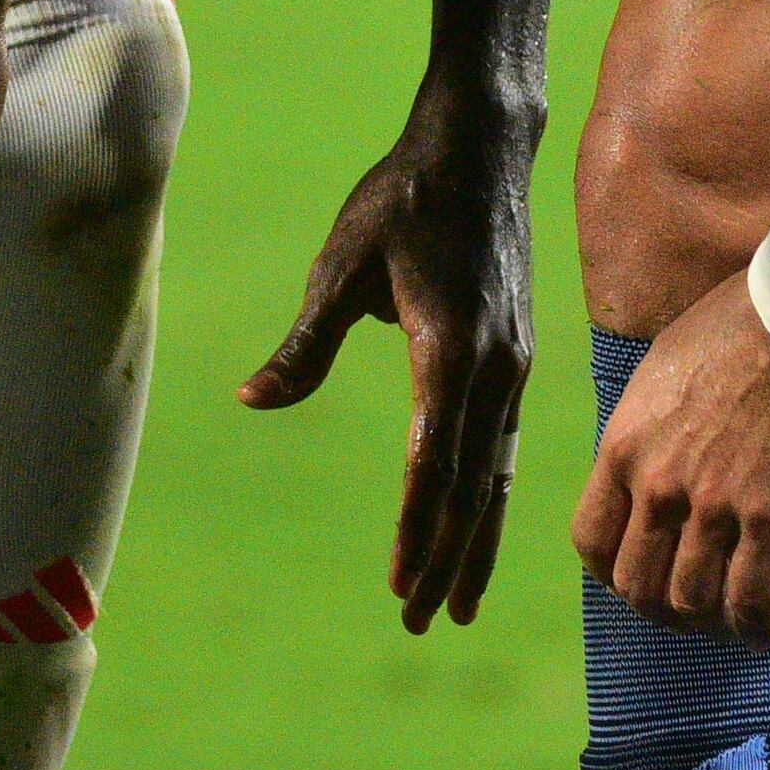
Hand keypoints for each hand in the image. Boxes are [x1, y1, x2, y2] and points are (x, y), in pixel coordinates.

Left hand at [244, 87, 541, 631]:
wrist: (484, 145)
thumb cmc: (403, 198)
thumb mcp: (341, 265)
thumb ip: (303, 343)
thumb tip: (249, 400)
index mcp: (450, 350)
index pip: (433, 464)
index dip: (417, 531)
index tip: (401, 586)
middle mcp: (495, 367)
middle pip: (473, 488)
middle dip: (447, 562)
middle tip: (421, 624)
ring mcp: (515, 364)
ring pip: (500, 474)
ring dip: (478, 543)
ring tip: (460, 604)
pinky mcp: (519, 355)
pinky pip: (509, 445)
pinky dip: (495, 497)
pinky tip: (482, 525)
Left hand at [570, 274, 769, 643]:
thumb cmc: (733, 330)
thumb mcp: (658, 377)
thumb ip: (645, 435)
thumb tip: (647, 473)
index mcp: (623, 448)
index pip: (592, 542)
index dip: (610, 574)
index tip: (634, 578)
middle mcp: (659, 485)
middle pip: (636, 585)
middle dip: (657, 610)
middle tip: (684, 612)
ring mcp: (715, 505)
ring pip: (691, 601)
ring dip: (706, 623)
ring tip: (726, 622)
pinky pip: (751, 598)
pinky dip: (753, 627)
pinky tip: (763, 630)